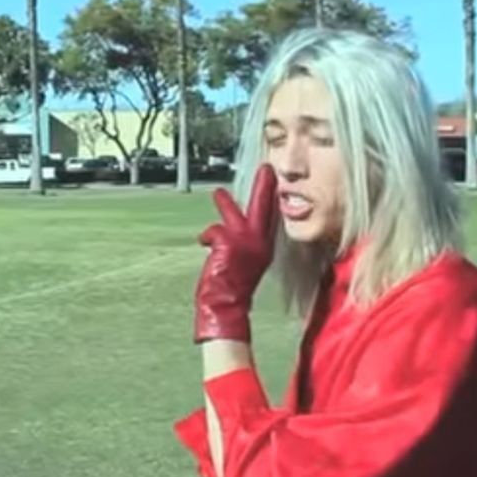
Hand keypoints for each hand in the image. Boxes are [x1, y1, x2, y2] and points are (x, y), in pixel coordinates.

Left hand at [194, 164, 278, 342]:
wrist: (227, 307)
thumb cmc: (234, 289)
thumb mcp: (248, 264)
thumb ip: (248, 246)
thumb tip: (239, 232)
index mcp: (265, 247)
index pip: (271, 216)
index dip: (270, 197)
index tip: (272, 179)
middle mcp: (259, 242)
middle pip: (262, 207)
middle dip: (263, 186)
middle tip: (266, 169)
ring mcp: (245, 241)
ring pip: (234, 213)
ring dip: (224, 202)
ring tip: (217, 192)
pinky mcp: (228, 242)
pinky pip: (213, 231)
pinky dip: (207, 237)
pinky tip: (204, 243)